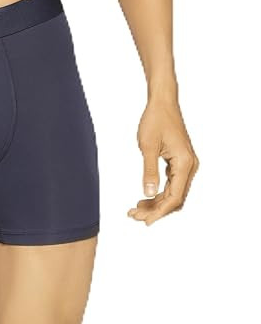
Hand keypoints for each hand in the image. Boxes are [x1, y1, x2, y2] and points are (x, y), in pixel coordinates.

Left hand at [127, 96, 198, 225]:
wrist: (163, 102)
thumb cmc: (155, 120)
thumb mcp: (147, 146)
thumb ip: (149, 171)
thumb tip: (148, 194)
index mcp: (185, 163)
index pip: (174, 197)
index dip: (159, 212)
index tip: (144, 221)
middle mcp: (190, 166)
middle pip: (175, 199)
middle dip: (155, 210)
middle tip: (133, 215)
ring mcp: (187, 164)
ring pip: (173, 193)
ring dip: (156, 203)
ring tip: (135, 209)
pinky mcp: (180, 162)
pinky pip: (172, 184)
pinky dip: (159, 193)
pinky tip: (144, 197)